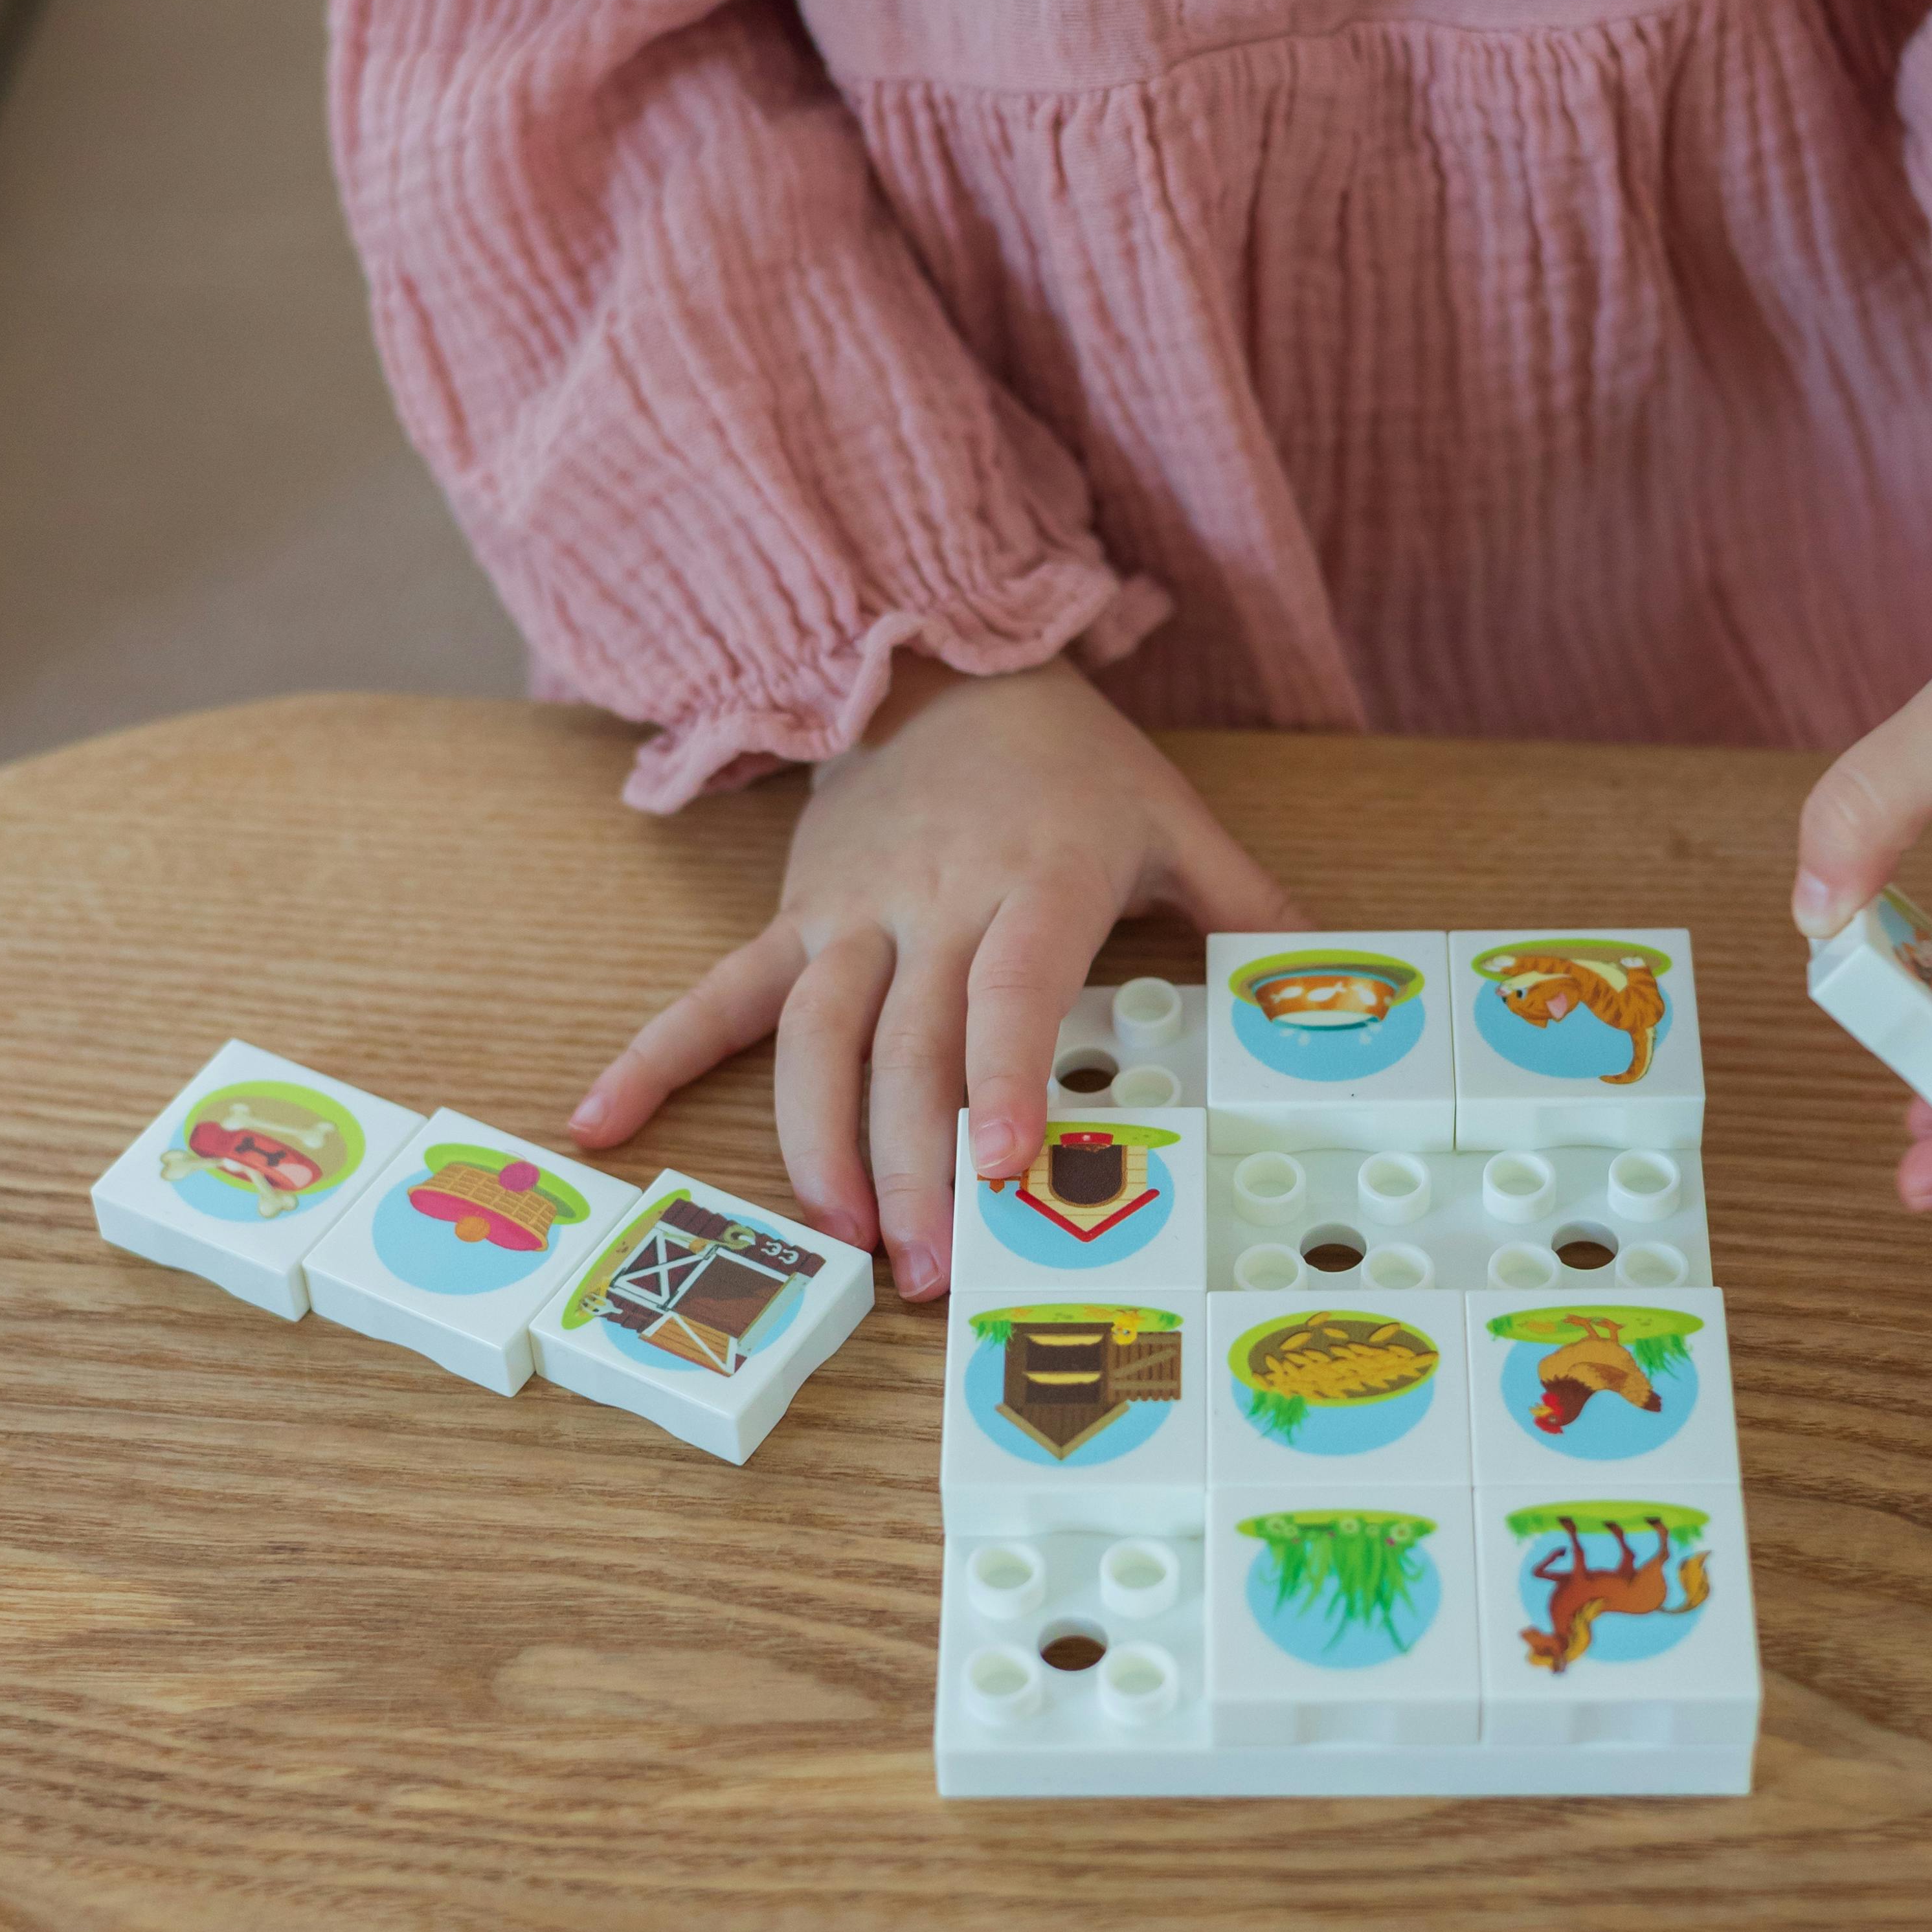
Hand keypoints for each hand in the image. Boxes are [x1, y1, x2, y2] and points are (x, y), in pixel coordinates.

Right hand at [569, 654, 1297, 1295]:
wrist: (947, 660)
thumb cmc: (1074, 764)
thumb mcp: (1174, 821)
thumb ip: (1246, 908)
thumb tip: (1330, 983)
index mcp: (1039, 880)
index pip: (1012, 992)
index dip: (1002, 1081)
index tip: (996, 1170)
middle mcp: (935, 901)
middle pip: (908, 1047)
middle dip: (909, 1165)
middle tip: (918, 1270)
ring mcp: (850, 912)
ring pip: (815, 1036)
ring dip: (813, 1142)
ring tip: (831, 1238)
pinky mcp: (794, 917)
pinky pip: (720, 994)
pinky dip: (654, 1056)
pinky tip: (600, 1123)